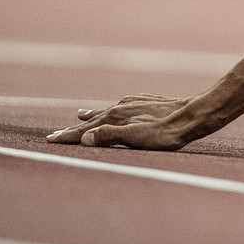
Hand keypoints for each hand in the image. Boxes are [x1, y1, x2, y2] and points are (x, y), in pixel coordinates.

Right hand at [47, 94, 198, 148]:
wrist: (192, 115)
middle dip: (74, 129)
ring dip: (91, 117)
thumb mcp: (136, 139)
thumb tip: (85, 137)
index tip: (50, 141)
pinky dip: (110, 110)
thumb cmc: (166, 133)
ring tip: (79, 116)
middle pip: (92, 121)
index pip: (85, 131)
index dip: (68, 137)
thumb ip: (110, 137)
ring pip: (106, 111)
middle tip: (55, 135)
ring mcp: (133, 104)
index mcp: (115, 118)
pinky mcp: (144, 103)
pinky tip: (112, 109)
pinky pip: (120, 106)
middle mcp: (120, 108)